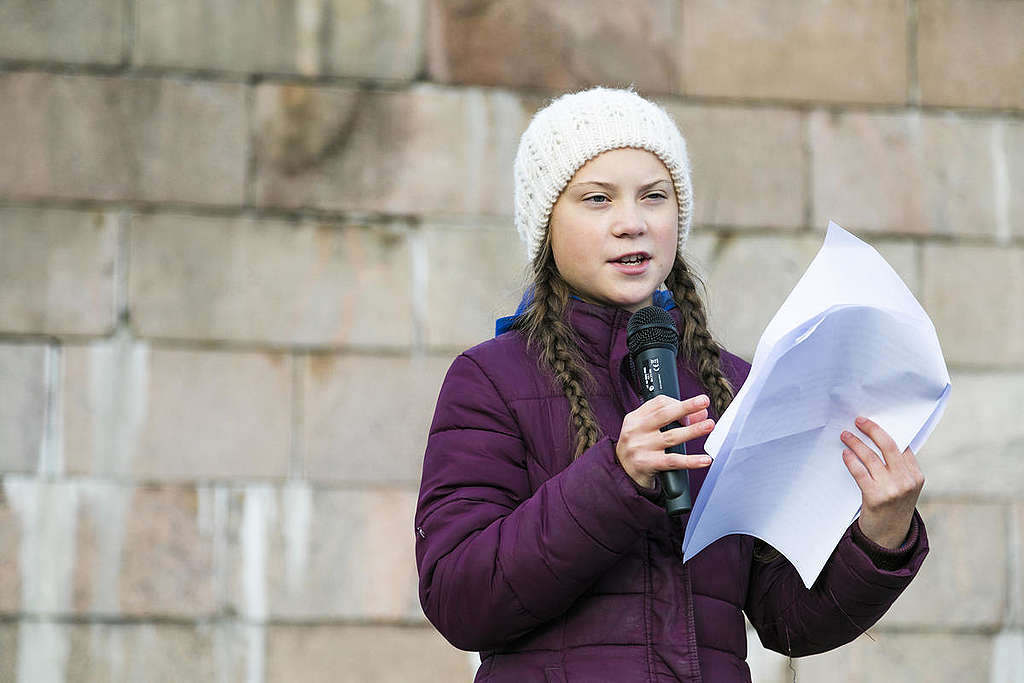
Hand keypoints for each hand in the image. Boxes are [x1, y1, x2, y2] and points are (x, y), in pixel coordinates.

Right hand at [616, 394, 714, 488]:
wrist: (621, 473)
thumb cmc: (638, 448)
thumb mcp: (647, 430)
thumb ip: (671, 421)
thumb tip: (700, 414)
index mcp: (635, 418)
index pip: (658, 403)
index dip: (679, 403)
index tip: (694, 406)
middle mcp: (636, 431)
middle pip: (664, 415)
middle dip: (686, 407)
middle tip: (703, 401)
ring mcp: (641, 448)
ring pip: (671, 437)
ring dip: (693, 430)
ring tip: (709, 425)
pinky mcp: (648, 464)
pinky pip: (673, 461)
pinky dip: (691, 461)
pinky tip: (704, 459)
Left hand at [841, 416, 924, 548]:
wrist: (888, 537)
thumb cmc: (893, 507)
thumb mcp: (904, 488)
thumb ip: (898, 468)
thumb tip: (878, 439)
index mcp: (916, 476)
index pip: (902, 447)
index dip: (885, 432)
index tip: (871, 422)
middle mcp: (907, 481)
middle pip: (888, 447)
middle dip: (872, 430)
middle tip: (858, 420)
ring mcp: (892, 489)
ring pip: (871, 458)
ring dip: (856, 443)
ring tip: (845, 435)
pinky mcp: (875, 497)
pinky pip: (860, 472)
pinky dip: (851, 460)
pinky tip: (845, 453)